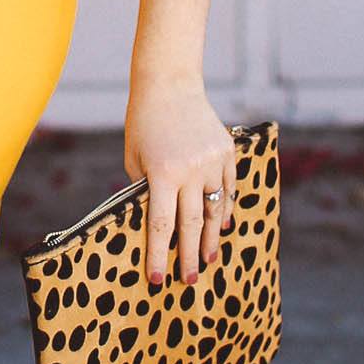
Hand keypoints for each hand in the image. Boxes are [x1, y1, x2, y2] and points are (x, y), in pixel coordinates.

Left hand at [123, 69, 239, 294]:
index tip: (157, 279)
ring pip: (215, 209)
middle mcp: (191, 170)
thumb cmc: (142, 122)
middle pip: (192, 224)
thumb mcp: (134, 158)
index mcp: (162, 173)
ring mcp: (213, 160)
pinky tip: (222, 226)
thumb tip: (156, 221)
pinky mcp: (227, 152)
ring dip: (212, 237)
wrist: (169, 83)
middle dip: (189, 256)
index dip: (158, 255)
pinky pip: (228, 188)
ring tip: (209, 259)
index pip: (160, 225)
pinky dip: (225, 208)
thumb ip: (144, 190)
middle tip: (189, 281)